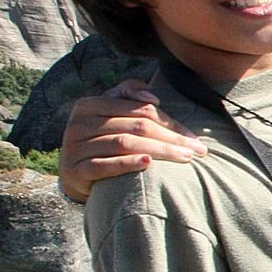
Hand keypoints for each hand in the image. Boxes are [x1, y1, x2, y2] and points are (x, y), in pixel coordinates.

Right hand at [59, 81, 203, 202]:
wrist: (74, 174)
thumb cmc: (101, 141)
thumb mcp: (110, 115)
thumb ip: (127, 97)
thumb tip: (151, 96)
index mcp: (90, 104)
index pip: (139, 110)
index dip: (170, 122)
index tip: (194, 138)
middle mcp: (79, 123)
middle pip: (135, 127)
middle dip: (170, 139)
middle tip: (197, 150)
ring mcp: (75, 146)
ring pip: (123, 144)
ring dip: (158, 151)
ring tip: (184, 158)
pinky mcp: (74, 170)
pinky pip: (104, 165)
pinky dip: (127, 164)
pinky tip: (148, 164)